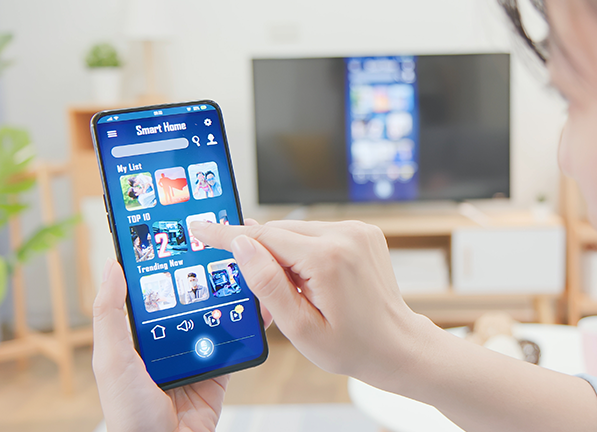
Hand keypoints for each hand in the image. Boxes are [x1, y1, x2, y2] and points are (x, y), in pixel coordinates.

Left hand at [92, 258, 272, 431]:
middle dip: (204, 277)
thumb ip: (110, 314)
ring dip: (229, 299)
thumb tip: (112, 266)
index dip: (163, 265)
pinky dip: (247, 327)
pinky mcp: (218, 370)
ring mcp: (194, 354)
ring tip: (243, 271)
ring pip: (215, 317)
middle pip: (188, 300)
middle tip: (220, 247)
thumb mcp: (112, 358)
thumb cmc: (128, 413)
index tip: (177, 237)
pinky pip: (235, 343)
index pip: (151, 290)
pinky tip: (256, 309)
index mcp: (138, 335)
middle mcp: (167, 341)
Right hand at [190, 219, 434, 386]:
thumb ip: (267, 284)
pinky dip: (305, 250)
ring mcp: (358, 230)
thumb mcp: (300, 327)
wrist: (396, 345)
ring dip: (285, 253)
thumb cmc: (351, 346)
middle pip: (280, 231)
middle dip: (261, 253)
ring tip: (297, 292)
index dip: (227, 234)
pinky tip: (312, 280)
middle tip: (258, 288)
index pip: (264, 237)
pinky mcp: (363, 231)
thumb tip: (240, 244)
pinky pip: (318, 232)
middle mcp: (345, 234)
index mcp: (328, 258)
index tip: (200, 228)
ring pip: (298, 230)